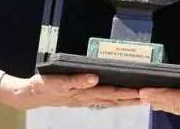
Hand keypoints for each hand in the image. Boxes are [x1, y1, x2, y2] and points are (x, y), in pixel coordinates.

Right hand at [0, 73, 140, 109]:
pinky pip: (101, 101)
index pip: (110, 92)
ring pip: (109, 101)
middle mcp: (87, 97)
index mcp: (84, 92)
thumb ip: (77, 80)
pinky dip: (113, 100)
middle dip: (131, 98)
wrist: (31, 95)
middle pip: (113, 98)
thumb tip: (95, 77)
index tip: (141, 91)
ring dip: (125, 101)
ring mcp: (84, 99)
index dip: (126, 92)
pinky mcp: (81, 98)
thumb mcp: (58, 81)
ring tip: (141, 99)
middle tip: (148, 96)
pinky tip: (120, 99)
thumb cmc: (45, 86)